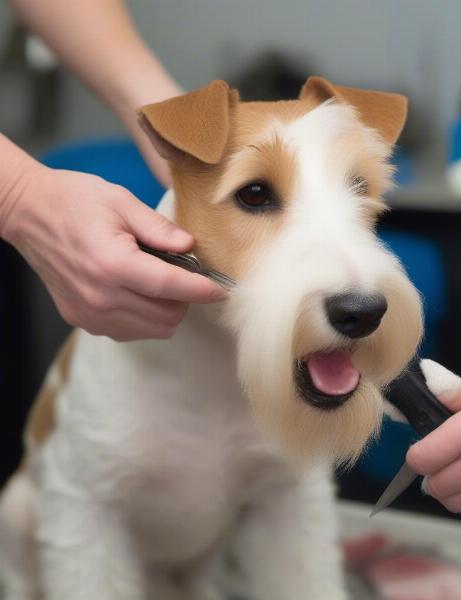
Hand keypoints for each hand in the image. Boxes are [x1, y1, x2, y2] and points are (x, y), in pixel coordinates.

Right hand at [2, 162, 225, 340]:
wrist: (28, 213)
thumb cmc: (74, 200)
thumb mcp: (121, 201)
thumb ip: (159, 228)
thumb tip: (190, 248)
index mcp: (112, 264)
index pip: (171, 287)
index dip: (202, 290)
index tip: (221, 290)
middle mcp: (99, 296)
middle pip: (166, 315)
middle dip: (186, 298)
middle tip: (183, 273)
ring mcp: (89, 313)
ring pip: (152, 330)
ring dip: (167, 310)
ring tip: (159, 281)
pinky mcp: (82, 320)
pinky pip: (130, 332)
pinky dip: (146, 318)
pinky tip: (139, 293)